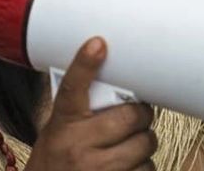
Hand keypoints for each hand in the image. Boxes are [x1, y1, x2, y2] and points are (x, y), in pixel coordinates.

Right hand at [27, 37, 156, 170]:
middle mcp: (78, 145)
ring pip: (144, 144)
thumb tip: (117, 86)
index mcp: (63, 124)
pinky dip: (143, 166)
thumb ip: (82, 110)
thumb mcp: (58, 131)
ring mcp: (98, 169)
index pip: (73, 89)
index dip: (85, 65)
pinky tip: (129, 165)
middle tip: (137, 116)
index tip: (97, 44)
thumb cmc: (56, 160)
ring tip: (131, 145)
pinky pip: (147, 169)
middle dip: (141, 116)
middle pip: (130, 116)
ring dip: (144, 143)